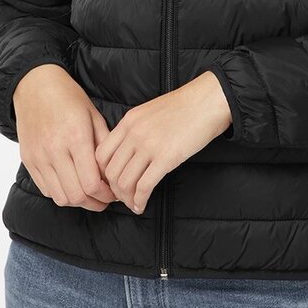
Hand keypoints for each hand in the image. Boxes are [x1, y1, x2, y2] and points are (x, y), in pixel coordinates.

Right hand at [13, 64, 117, 209]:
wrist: (35, 85)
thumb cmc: (69, 98)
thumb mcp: (94, 115)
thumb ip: (104, 145)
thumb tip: (111, 174)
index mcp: (76, 137)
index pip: (91, 183)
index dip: (106, 195)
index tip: (113, 193)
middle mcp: (55, 150)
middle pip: (76, 196)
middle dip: (95, 203)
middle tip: (105, 199)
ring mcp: (39, 157)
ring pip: (60, 197)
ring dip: (78, 201)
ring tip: (89, 195)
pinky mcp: (29, 160)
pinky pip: (46, 189)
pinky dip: (61, 193)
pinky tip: (71, 185)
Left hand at [94, 71, 231, 214]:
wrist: (207, 102)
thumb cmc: (183, 107)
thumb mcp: (149, 112)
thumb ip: (134, 130)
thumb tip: (126, 154)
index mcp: (128, 121)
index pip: (101, 154)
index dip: (103, 174)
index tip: (112, 182)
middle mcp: (134, 133)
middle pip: (111, 172)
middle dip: (114, 190)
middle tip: (123, 197)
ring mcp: (149, 145)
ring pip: (124, 182)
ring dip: (127, 198)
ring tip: (133, 203)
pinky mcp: (166, 158)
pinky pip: (144, 186)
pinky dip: (140, 201)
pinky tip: (142, 205)